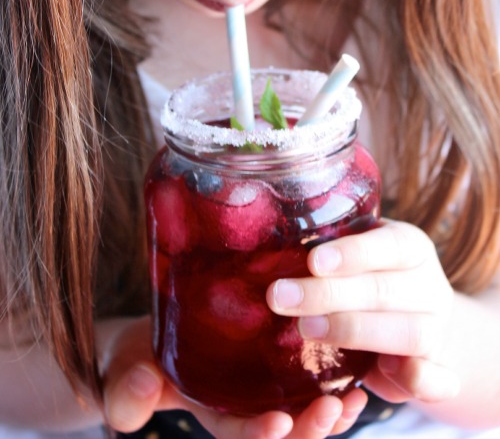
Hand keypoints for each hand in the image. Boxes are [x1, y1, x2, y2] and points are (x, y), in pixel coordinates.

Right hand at [99, 316, 367, 437]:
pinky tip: (357, 378)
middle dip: (310, 428)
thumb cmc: (138, 361)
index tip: (280, 424)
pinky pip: (309, 387)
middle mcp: (244, 411)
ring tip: (353, 398)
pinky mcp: (276, 371)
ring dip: (331, 412)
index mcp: (213, 417)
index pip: (240, 435)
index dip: (259, 435)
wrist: (151, 342)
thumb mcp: (127, 372)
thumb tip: (136, 402)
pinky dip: (334, 386)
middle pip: (283, 430)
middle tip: (333, 410)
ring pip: (303, 413)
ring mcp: (263, 393)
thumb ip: (130, 389)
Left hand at [266, 220, 460, 404]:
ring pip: (411, 332)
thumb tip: (266, 245)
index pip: (389, 244)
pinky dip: (419, 380)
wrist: (418, 318)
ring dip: (356, 331)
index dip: (353, 253)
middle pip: (386, 289)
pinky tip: (387, 374)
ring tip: (306, 329)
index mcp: (410, 248)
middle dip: (332, 295)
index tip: (313, 261)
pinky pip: (438, 378)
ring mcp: (436, 328)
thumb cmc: (369, 278)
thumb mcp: (355, 256)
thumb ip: (327, 252)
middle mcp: (429, 286)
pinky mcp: (439, 368)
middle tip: (281, 297)